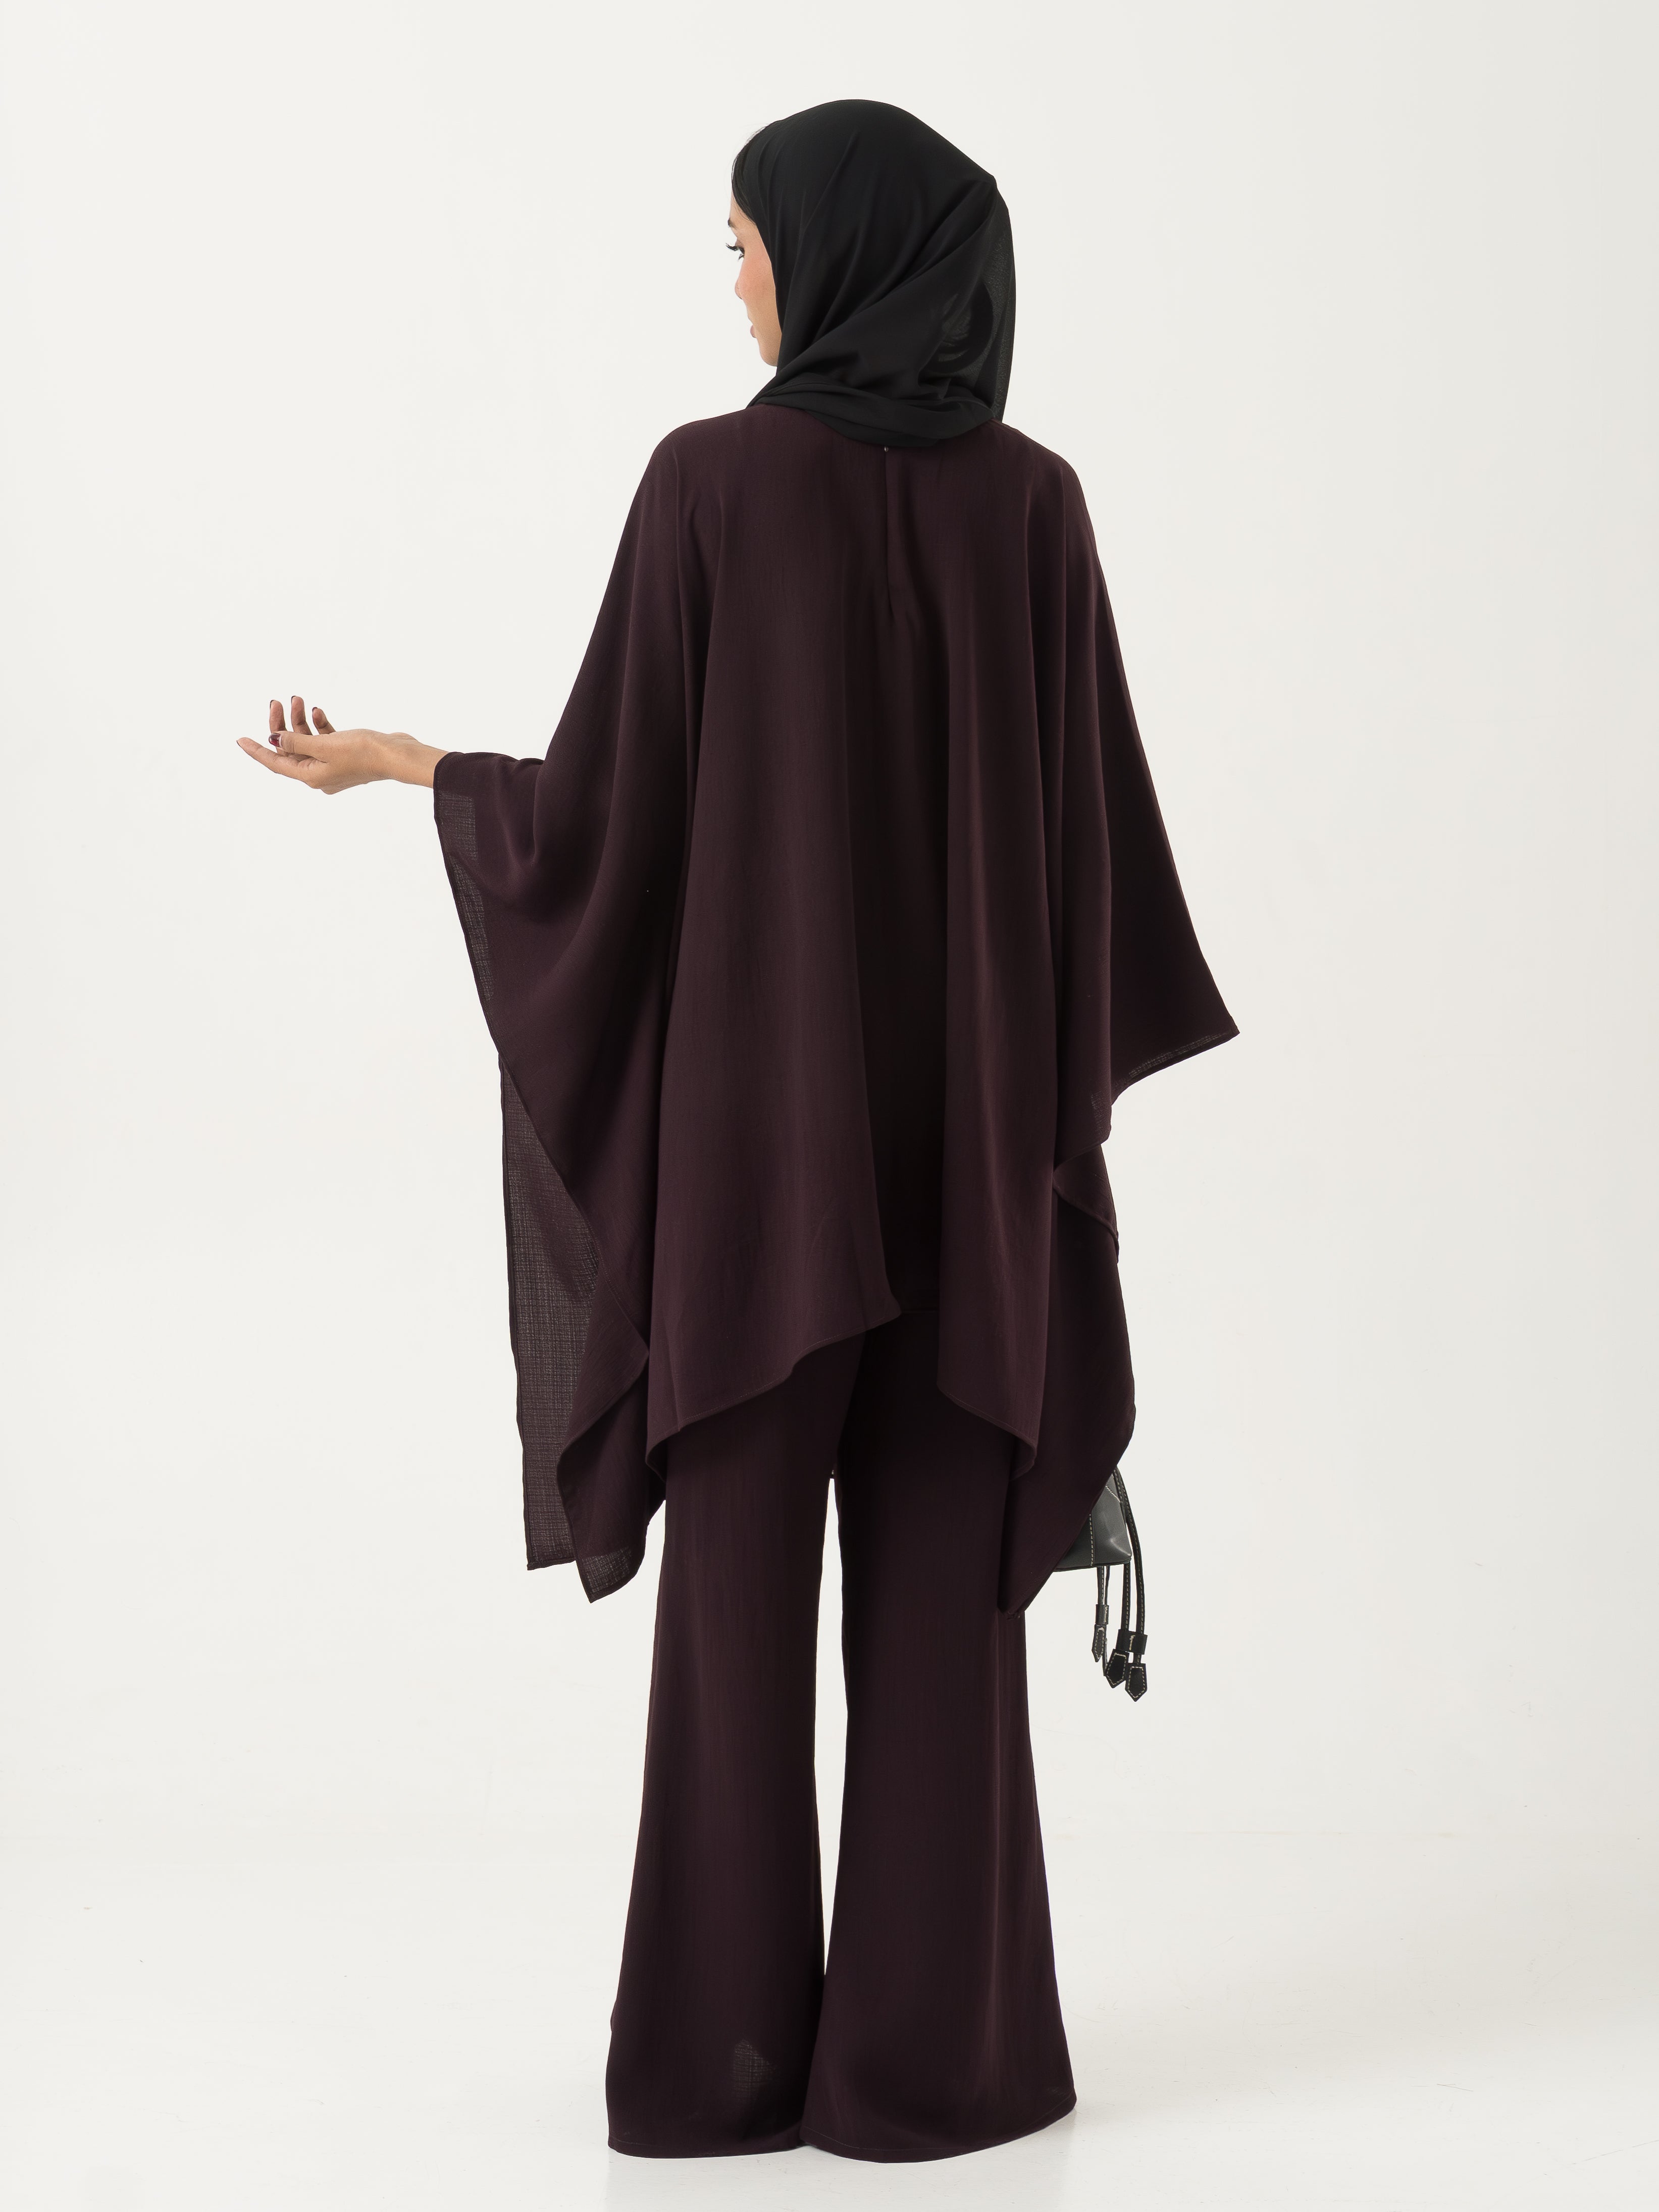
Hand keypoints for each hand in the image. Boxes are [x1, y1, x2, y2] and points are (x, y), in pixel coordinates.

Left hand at [236, 697, 445, 793]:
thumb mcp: (325, 745)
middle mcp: (320, 774)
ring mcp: (333, 764)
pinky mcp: (345, 754)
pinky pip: (323, 739)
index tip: (239, 738)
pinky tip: (317, 710)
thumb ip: (296, 741)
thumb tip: (273, 740)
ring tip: (299, 699)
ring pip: (307, 741)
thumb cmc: (364, 752)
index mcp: (311, 777)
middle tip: (277, 701)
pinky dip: (318, 724)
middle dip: (281, 725)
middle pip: (290, 749)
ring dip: (300, 720)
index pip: (276, 763)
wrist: (398, 754)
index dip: (256, 751)